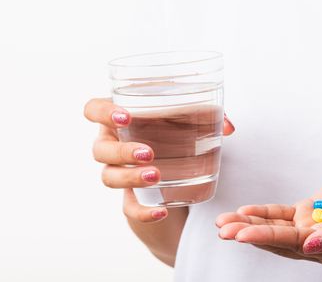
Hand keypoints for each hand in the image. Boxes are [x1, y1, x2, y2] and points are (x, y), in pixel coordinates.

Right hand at [84, 98, 235, 222]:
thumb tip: (227, 128)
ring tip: (156, 176)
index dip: (102, 112)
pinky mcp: (132, 197)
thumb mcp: (190, 119)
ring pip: (109, 177)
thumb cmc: (175, 132)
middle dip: (121, 151)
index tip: (125, 117)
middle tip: (148, 153)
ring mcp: (119, 172)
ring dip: (130, 177)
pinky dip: (143, 212)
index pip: (93, 109)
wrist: (176, 171)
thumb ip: (208, 116)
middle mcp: (113, 144)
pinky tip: (161, 212)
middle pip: (99, 148)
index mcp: (120, 118)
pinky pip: (128, 207)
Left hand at [216, 163, 321, 262]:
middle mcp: (317, 242)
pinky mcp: (309, 213)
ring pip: (274, 228)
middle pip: (276, 239)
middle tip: (222, 228)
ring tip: (223, 222)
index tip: (239, 234)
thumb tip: (312, 248)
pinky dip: (263, 213)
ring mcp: (311, 228)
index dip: (263, 237)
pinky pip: (281, 215)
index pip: (290, 244)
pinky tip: (244, 211)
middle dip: (247, 233)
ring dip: (249, 224)